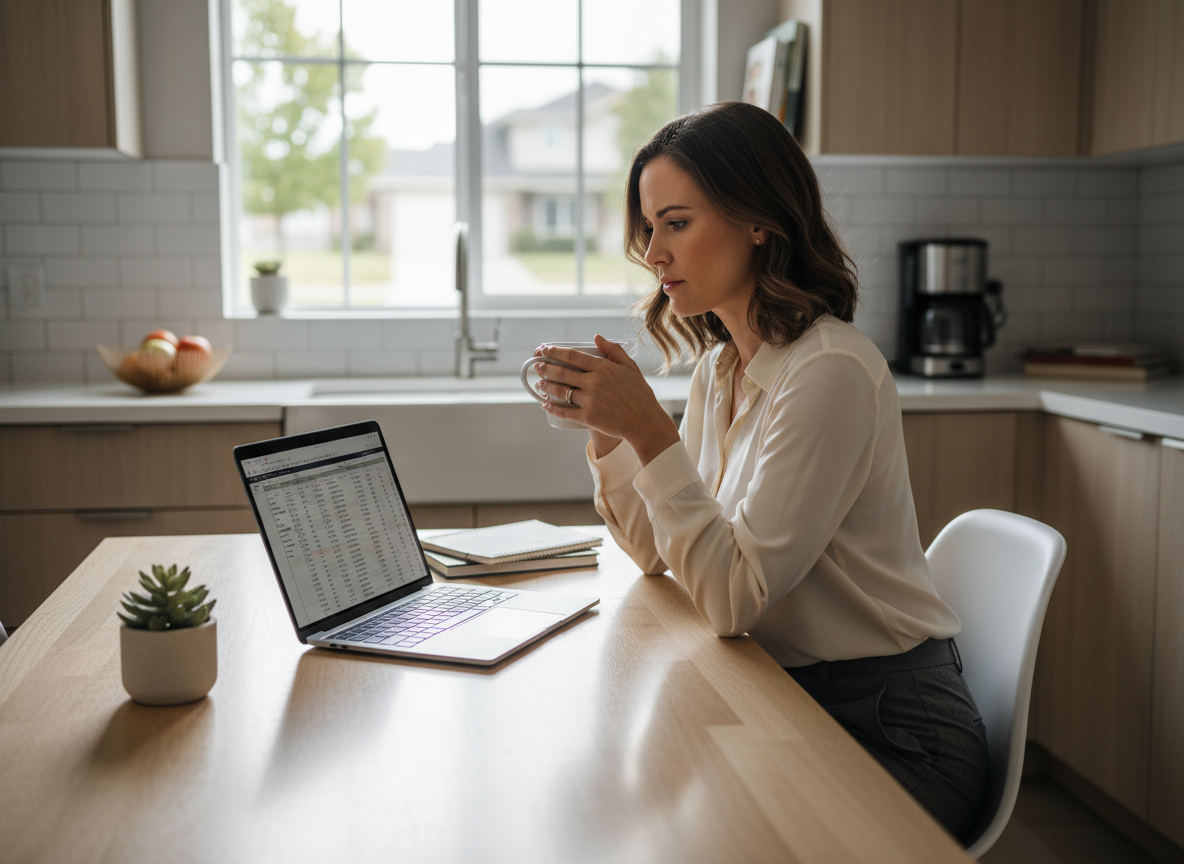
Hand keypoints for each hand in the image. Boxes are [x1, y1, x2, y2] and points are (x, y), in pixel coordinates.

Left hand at [533, 335, 679, 465]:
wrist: (645, 421)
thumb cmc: (639, 394)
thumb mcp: (630, 368)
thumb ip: (613, 350)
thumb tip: (596, 337)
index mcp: (603, 368)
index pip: (572, 356)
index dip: (554, 351)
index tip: (544, 350)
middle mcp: (594, 383)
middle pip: (562, 372)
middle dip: (545, 368)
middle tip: (537, 366)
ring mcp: (590, 401)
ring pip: (560, 391)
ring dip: (546, 386)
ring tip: (539, 383)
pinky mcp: (588, 418)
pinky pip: (564, 411)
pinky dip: (552, 407)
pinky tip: (545, 404)